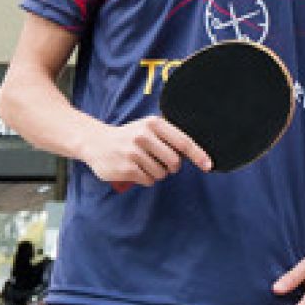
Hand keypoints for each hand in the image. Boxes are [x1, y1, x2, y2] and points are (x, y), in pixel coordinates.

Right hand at [81, 116, 209, 186]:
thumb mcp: (147, 128)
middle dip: (172, 167)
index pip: (182, 141)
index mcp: (154, 124)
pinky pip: (149, 181)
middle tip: (162, 163)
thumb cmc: (128, 136)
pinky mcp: (126, 168)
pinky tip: (136, 171)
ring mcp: (134, 152)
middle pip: (174, 162)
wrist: (96, 142)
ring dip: (157, 173)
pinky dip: (147, 179)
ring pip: (161, 173)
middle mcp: (144, 136)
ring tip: (143, 164)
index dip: (198, 155)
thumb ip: (168, 137)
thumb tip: (194, 153)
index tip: (208, 165)